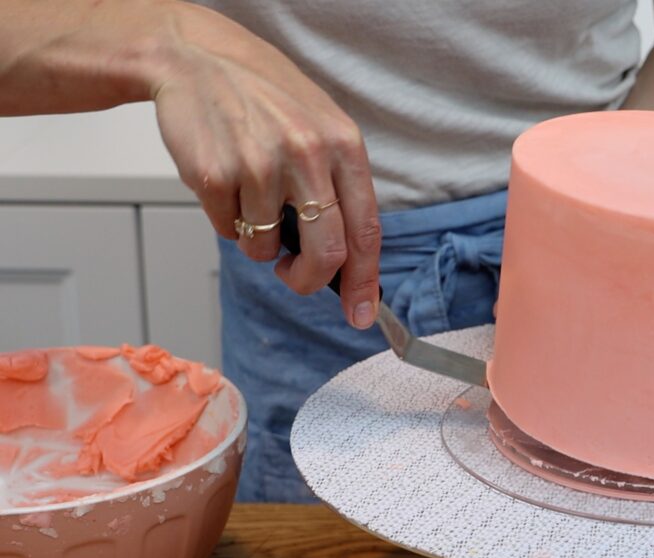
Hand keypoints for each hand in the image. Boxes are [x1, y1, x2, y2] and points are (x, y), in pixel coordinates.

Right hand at [151, 3, 380, 327]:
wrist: (197, 58)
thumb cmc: (264, 97)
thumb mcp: (321, 127)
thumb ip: (340, 186)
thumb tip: (349, 260)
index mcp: (344, 145)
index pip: (366, 230)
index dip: (365, 281)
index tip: (362, 314)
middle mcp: (308, 155)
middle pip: (326, 253)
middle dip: (308, 281)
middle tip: (292, 276)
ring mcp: (260, 165)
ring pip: (266, 247)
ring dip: (258, 241)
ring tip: (250, 195)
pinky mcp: (214, 176)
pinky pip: (228, 231)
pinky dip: (227, 221)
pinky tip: (225, 180)